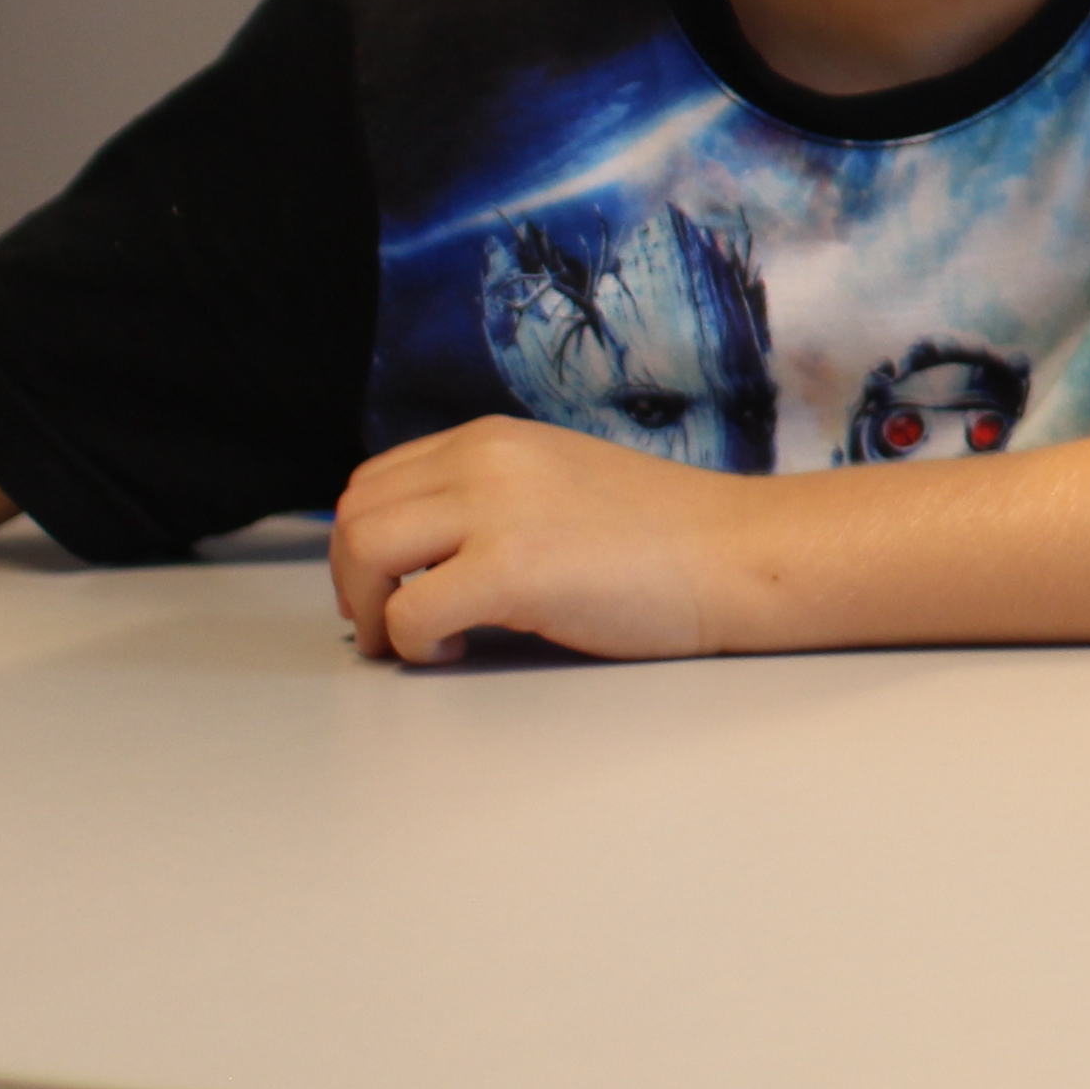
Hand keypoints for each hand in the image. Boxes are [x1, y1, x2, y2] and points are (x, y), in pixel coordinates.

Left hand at [327, 417, 759, 665]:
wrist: (736, 553)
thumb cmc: (663, 536)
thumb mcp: (557, 484)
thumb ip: (489, 498)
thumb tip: (418, 555)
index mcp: (493, 438)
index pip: (375, 481)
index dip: (363, 544)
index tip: (385, 587)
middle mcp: (484, 460)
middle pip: (356, 514)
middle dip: (354, 580)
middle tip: (385, 624)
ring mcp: (496, 510)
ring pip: (365, 553)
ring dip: (371, 609)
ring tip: (414, 639)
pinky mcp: (510, 569)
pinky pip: (410, 613)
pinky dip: (413, 645)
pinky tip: (456, 649)